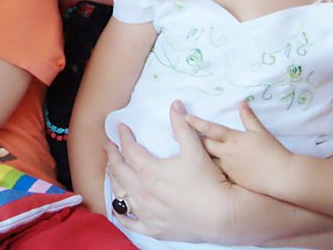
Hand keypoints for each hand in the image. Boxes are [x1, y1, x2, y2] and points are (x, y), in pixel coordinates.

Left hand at [105, 100, 234, 242]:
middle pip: (119, 170)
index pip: (129, 149)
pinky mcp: (153, 228)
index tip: (121, 128)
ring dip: (113, 179)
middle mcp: (142, 191)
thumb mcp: (195, 149)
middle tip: (108, 146)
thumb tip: (175, 104)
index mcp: (148, 171)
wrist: (223, 216)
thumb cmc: (208, 181)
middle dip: (112, 155)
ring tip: (111, 170)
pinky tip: (118, 209)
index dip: (124, 136)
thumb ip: (182, 126)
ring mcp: (146, 212)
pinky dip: (121, 213)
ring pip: (120, 194)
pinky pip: (130, 221)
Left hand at [185, 100, 291, 196]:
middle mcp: (226, 153)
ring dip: (194, 157)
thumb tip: (241, 102)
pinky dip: (203, 172)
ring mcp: (226, 168)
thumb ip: (249, 118)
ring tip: (182, 155)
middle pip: (203, 145)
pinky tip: (195, 173)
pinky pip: (212, 175)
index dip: (196, 123)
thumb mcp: (260, 132)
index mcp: (233, 139)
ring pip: (205, 161)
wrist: (282, 177)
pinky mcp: (229, 181)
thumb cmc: (273, 152)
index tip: (184, 118)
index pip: (211, 129)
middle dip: (189, 140)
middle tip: (174, 136)